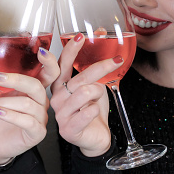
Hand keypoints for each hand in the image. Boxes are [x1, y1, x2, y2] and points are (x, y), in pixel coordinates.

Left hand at [0, 47, 58, 164]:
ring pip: (28, 103)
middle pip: (37, 86)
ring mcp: (41, 118)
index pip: (49, 72)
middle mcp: (41, 102)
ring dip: (4, 101)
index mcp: (34, 89)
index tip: (40, 51)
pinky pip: (27, 121)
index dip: (49, 61)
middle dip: (16, 79)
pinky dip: (10, 115)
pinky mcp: (37, 133)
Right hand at [50, 33, 123, 156]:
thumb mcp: (94, 85)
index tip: (80, 36)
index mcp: (60, 86)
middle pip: (79, 77)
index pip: (62, 64)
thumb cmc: (92, 110)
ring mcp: (61, 114)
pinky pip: (88, 112)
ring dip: (98, 93)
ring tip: (98, 100)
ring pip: (85, 92)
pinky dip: (96, 110)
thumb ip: (92, 66)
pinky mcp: (69, 129)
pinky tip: (95, 112)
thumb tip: (101, 34)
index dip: (70, 50)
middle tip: (116, 61)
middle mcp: (57, 98)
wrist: (95, 139)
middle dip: (100, 67)